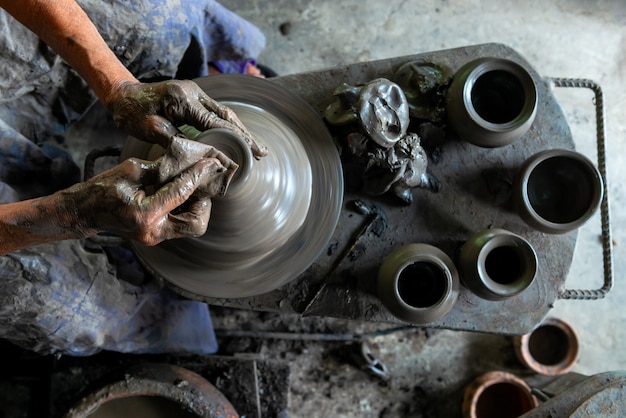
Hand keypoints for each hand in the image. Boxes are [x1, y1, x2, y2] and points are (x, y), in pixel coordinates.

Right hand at [59, 137, 237, 245]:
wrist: (85, 211)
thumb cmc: (104, 188)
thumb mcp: (132, 170)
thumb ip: (162, 168)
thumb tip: (188, 159)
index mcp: (144, 214)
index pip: (182, 193)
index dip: (198, 175)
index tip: (210, 163)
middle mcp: (153, 231)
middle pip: (196, 223)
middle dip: (204, 202)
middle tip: (200, 184)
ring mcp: (155, 237)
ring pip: (192, 227)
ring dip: (197, 207)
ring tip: (191, 188)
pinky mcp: (157, 236)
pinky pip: (181, 225)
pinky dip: (186, 210)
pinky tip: (181, 195)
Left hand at [106, 79, 267, 157]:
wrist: (120, 95)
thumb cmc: (130, 113)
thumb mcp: (148, 128)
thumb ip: (174, 140)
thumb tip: (198, 154)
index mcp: (183, 99)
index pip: (217, 121)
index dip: (237, 138)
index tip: (252, 152)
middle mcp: (193, 93)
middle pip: (228, 116)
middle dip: (246, 135)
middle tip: (263, 153)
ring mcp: (194, 94)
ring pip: (224, 114)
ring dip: (241, 131)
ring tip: (257, 148)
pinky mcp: (193, 98)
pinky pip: (215, 114)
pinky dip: (229, 127)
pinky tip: (238, 138)